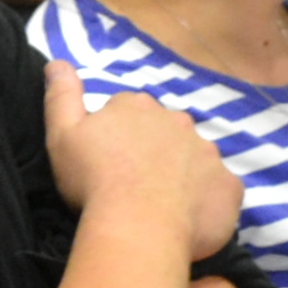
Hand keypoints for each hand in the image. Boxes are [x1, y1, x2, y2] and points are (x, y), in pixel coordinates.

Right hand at [43, 59, 240, 262]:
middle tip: (135, 181)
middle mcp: (178, 120)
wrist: (138, 226)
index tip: (107, 159)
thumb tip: (58, 61)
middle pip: (166, 131)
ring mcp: (209, 153)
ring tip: (162, 203)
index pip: (129, 111)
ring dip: (183, 172)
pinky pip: (220, 188)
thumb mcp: (62, 135)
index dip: (118, 135)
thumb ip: (61, 95)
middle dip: (154, 149)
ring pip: (195, 158)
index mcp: (137, 106)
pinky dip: (208, 199)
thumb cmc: (94, 180)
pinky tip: (189, 218)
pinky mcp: (230, 186)